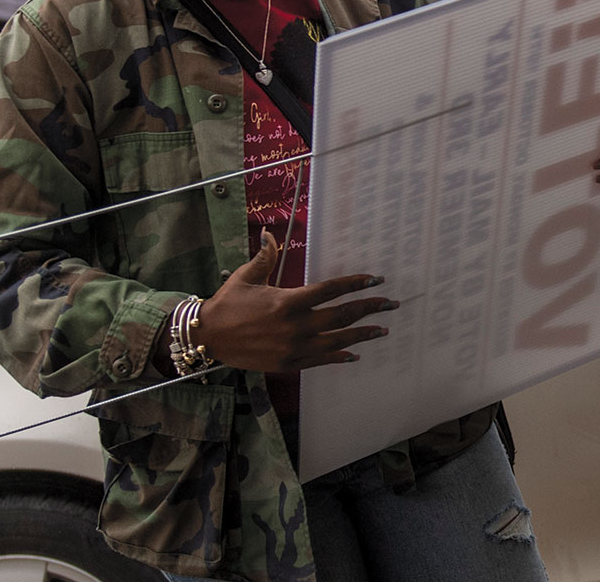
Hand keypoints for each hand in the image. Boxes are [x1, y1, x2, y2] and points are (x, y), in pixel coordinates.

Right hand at [194, 231, 395, 371]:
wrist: (208, 337)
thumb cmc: (227, 304)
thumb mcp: (246, 278)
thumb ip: (265, 258)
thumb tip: (270, 235)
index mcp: (287, 301)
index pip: (330, 290)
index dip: (355, 284)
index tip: (374, 280)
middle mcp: (295, 326)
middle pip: (341, 316)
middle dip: (369, 309)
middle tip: (390, 304)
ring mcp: (293, 347)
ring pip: (337, 341)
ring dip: (362, 335)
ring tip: (382, 330)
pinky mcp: (288, 363)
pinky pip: (321, 361)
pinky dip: (339, 357)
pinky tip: (354, 353)